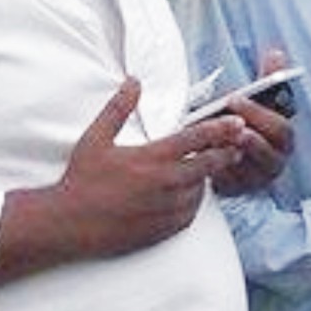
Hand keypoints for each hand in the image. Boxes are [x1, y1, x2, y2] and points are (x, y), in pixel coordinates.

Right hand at [0, 79, 237, 285]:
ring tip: (213, 167)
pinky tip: (192, 193)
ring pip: (201, 190)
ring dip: (207, 177)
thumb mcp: (96, 138)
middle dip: (226, 152)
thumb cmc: (82, 180)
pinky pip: (191, 213)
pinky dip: (195, 201)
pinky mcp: (166, 229)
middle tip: (239, 145)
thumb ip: (118, 108)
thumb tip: (133, 81)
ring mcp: (168, 209)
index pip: (196, 139)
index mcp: (153, 158)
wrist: (71, 224)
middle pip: (208, 165)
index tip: (237, 123)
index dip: (220, 129)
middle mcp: (166, 184)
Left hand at [210, 52, 295, 197]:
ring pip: (249, 169)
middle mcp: (276, 159)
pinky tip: (204, 155)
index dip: (259, 113)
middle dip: (247, 135)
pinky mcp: (240, 190)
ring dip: (230, 152)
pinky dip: (218, 169)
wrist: (229, 151)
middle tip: (225, 123)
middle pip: (269, 151)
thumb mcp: (256, 100)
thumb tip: (276, 54)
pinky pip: (231, 182)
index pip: (282, 128)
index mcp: (282, 136)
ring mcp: (259, 177)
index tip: (235, 98)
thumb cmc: (244, 122)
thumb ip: (267, 78)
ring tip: (213, 139)